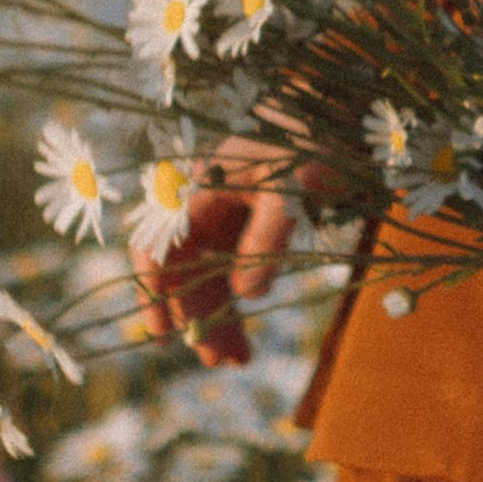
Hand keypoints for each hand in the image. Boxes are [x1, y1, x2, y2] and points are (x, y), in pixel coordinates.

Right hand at [136, 140, 313, 368]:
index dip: (153, 290)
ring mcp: (221, 222)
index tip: (162, 332)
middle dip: (195, 318)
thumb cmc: (305, 145)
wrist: (330, 120)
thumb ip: (267, 237)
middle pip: (183, 273)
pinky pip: (230, 276)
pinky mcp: (244, 232)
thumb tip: (249, 296)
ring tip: (234, 361)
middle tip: (216, 361)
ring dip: (215, 319)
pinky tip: (246, 339)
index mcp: (196, 192)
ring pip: (206, 280)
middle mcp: (200, 210)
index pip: (156, 246)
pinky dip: (236, 306)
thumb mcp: (289, 188)